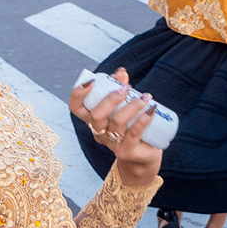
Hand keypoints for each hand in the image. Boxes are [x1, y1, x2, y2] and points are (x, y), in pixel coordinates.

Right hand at [69, 68, 162, 187]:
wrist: (144, 154)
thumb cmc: (131, 125)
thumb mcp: (123, 105)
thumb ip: (119, 87)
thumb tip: (121, 72)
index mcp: (92, 119)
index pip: (75, 108)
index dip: (78, 94)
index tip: (92, 81)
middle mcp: (98, 133)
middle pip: (96, 116)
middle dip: (111, 99)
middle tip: (127, 88)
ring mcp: (111, 144)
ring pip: (117, 123)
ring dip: (132, 106)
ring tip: (146, 97)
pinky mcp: (127, 151)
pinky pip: (134, 133)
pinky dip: (143, 119)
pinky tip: (151, 110)